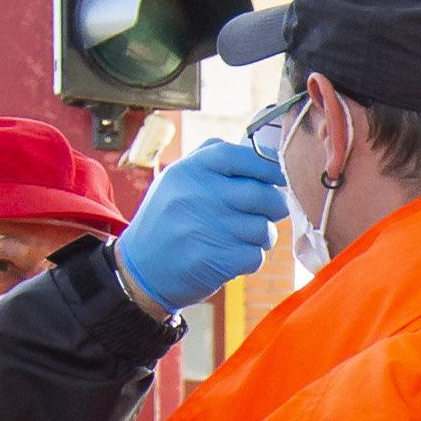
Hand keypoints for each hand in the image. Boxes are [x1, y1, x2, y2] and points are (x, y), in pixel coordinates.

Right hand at [116, 140, 288, 312]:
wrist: (140, 269)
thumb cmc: (170, 219)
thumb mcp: (178, 179)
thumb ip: (213, 158)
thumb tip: (264, 152)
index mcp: (188, 171)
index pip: (240, 156)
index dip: (268, 166)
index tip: (280, 177)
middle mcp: (195, 196)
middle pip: (263, 195)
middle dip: (275, 205)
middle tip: (268, 211)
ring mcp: (203, 229)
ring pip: (263, 229)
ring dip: (261, 236)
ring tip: (240, 236)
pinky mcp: (212, 260)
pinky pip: (255, 256)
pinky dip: (249, 258)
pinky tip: (230, 255)